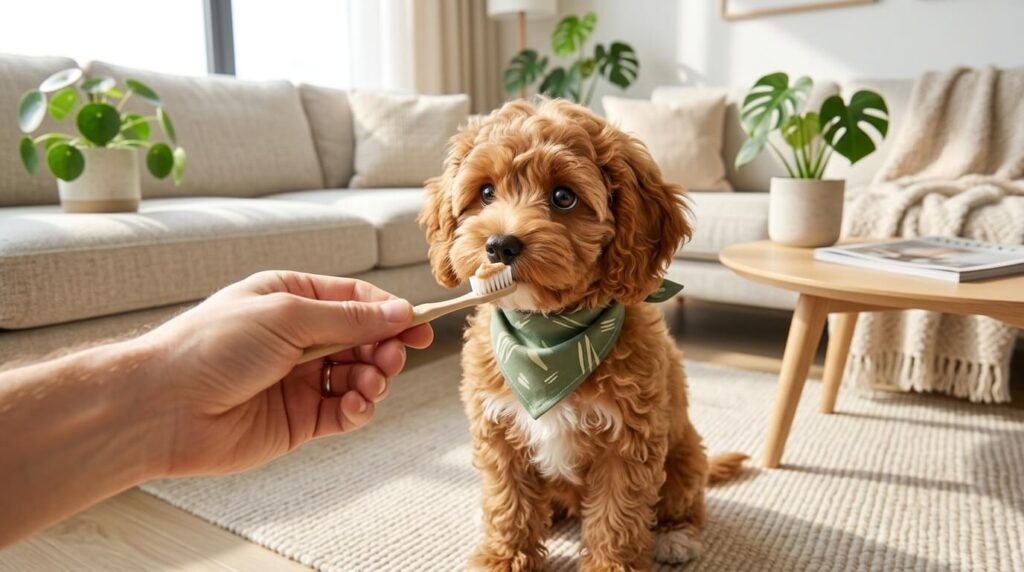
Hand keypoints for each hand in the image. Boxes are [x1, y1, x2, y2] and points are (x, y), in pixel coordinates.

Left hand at [138, 271, 432, 476]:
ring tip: (368, 383)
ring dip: (374, 379)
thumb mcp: (287, 315)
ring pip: (360, 376)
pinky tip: (355, 405)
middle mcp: (298, 339)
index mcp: (291, 299)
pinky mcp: (299, 420)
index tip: (420, 325)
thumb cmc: (212, 346)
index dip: (391, 313)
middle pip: (364, 340)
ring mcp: (299, 380)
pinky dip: (359, 409)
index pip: (355, 301)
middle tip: (390, 357)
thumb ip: (348, 318)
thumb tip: (399, 312)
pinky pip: (345, 412)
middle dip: (384, 348)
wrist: (163, 407)